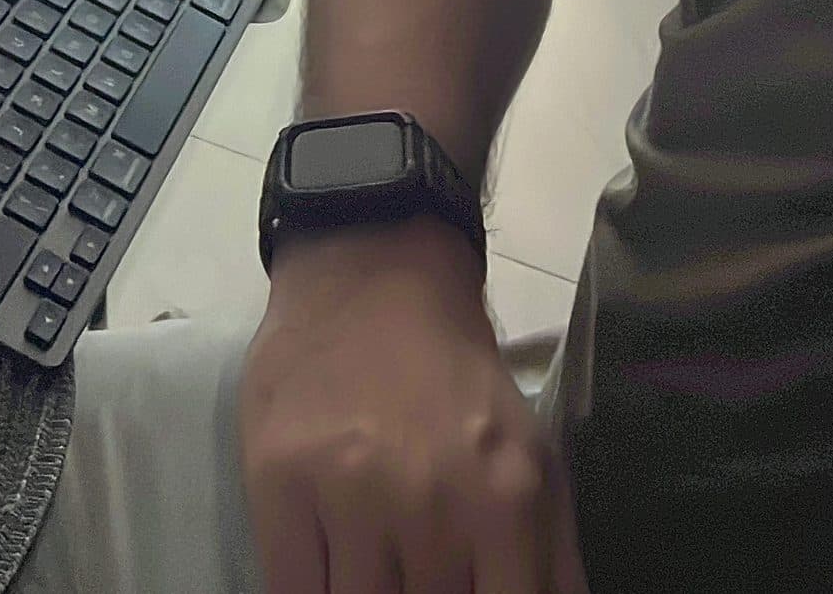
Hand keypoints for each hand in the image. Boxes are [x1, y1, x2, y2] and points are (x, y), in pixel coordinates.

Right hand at [239, 219, 586, 593]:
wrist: (369, 270)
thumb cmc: (455, 377)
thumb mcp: (533, 455)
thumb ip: (554, 561)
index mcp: (506, 500)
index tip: (460, 592)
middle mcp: (430, 503)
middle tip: (416, 571)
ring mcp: (348, 494)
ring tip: (377, 561)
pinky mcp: (279, 483)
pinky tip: (328, 566)